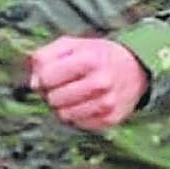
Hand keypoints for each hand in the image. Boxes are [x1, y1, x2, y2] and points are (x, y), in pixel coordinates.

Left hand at [29, 36, 147, 131]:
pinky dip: (77, 115)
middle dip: (52, 93)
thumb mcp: (73, 44)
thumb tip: (34, 83)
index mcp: (91, 59)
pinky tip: (85, 103)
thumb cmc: (98, 55)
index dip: (43, 77)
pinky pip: (78, 124)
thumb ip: (46, 56)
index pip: (46, 78)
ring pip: (64, 115)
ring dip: (63, 106)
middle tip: (63, 85)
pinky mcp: (110, 119)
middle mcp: (101, 82)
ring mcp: (107, 103)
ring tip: (73, 94)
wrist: (135, 69)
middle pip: (53, 99)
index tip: (51, 74)